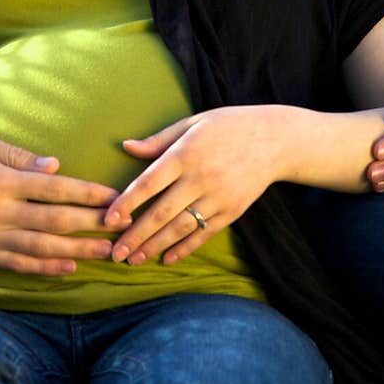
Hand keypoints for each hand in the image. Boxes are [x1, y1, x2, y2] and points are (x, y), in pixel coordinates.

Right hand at [0, 128, 118, 275]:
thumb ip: (17, 156)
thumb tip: (55, 168)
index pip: (53, 189)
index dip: (87, 194)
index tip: (114, 197)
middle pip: (54, 222)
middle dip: (93, 226)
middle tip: (124, 228)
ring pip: (40, 249)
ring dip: (78, 252)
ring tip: (108, 253)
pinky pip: (16, 265)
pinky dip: (45, 267)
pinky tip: (68, 267)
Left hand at [104, 108, 275, 266]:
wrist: (275, 140)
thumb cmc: (228, 126)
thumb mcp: (192, 123)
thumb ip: (158, 140)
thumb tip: (126, 147)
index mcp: (186, 154)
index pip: (149, 182)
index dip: (127, 202)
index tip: (109, 219)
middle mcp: (201, 178)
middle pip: (162, 212)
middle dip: (136, 235)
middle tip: (116, 253)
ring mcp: (218, 197)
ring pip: (181, 228)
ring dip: (155, 246)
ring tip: (134, 260)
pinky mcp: (232, 211)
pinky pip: (204, 234)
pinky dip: (185, 249)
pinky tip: (167, 258)